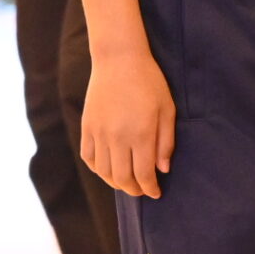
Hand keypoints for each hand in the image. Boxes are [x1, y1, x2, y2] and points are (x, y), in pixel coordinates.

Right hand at [83, 49, 175, 197]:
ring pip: (103, 170)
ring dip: (115, 182)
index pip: (144, 174)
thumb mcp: (167, 110)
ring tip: (125, 183)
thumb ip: (166, 142)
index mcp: (141, 134)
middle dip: (133, 189)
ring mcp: (99, 132)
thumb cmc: (149, 83)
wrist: (118, 60)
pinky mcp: (87, 126)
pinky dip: (97, 168)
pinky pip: (88, 156)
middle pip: (122, 177)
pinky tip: (107, 169)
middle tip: (142, 191)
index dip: (150, 188)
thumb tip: (162, 169)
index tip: (156, 193)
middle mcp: (117, 137)